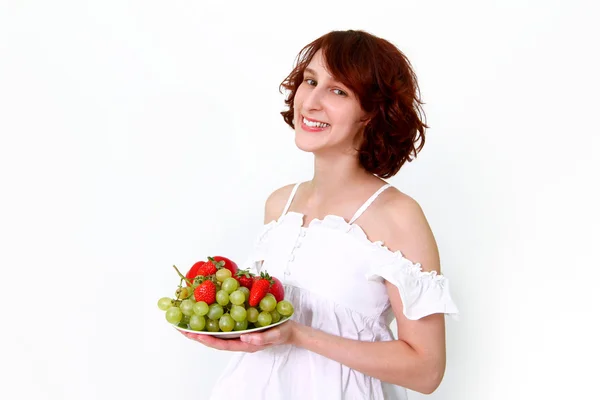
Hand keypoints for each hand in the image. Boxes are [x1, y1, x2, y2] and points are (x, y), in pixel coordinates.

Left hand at [178, 320, 297, 351]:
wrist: (290, 329)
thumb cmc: (282, 332)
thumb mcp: (275, 335)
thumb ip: (261, 339)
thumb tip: (245, 338)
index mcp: (244, 344)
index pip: (221, 344)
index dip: (207, 340)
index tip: (194, 335)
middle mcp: (238, 339)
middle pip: (214, 339)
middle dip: (197, 334)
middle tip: (181, 328)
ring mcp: (238, 332)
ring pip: (216, 332)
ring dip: (201, 326)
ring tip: (187, 321)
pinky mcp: (240, 323)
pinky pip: (223, 323)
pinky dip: (212, 318)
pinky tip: (205, 311)